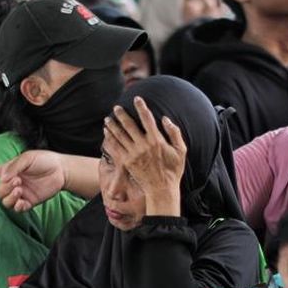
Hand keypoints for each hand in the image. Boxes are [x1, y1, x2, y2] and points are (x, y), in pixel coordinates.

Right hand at [0, 149, 65, 211]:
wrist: (61, 171)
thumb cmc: (44, 160)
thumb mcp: (27, 158)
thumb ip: (13, 167)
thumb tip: (2, 179)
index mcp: (8, 170)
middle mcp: (12, 183)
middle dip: (4, 188)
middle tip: (17, 182)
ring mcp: (20, 193)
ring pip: (5, 201)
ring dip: (9, 197)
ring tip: (20, 189)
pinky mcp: (29, 202)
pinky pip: (17, 209)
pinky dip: (17, 207)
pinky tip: (23, 202)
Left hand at [104, 97, 185, 214]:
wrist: (161, 188)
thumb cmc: (173, 170)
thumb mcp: (181, 150)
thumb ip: (174, 133)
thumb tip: (165, 119)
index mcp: (156, 140)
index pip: (147, 118)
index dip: (141, 107)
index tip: (136, 98)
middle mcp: (143, 145)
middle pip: (129, 125)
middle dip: (121, 114)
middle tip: (116, 107)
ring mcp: (133, 154)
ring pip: (119, 135)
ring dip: (112, 125)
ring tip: (107, 118)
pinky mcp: (127, 162)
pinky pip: (115, 148)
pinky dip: (110, 139)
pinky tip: (106, 133)